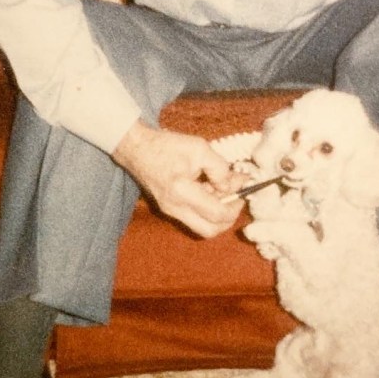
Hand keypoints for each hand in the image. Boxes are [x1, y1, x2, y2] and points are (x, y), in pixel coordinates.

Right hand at [112, 120, 245, 237]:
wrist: (136, 148)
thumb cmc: (166, 146)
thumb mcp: (199, 148)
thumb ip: (220, 169)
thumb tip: (233, 184)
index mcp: (182, 192)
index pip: (217, 214)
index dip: (235, 205)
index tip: (242, 190)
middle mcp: (175, 208)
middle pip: (210, 231)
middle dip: (228, 219)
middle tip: (235, 199)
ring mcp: (170, 211)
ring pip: (201, 227)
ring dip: (216, 214)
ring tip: (219, 189)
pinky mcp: (168, 209)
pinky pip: (193, 218)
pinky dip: (205, 209)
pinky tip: (208, 189)